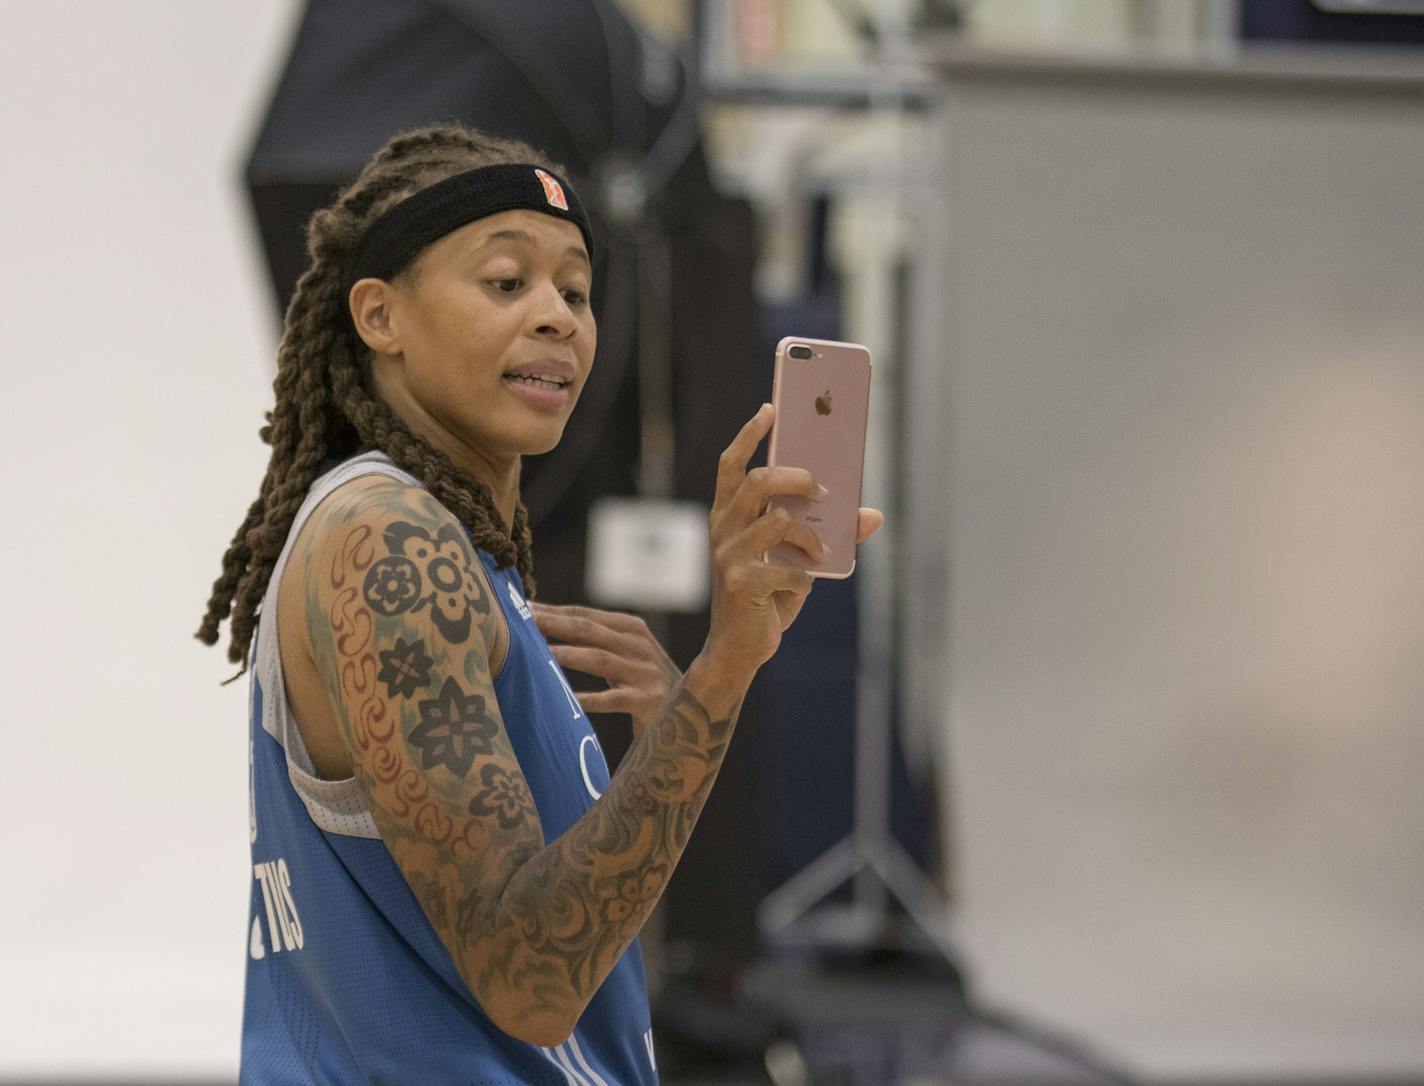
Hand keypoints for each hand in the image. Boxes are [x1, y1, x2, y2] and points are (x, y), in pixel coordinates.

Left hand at [531, 602, 681, 736]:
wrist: (687, 713)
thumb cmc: (641, 680)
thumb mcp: (624, 653)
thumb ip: (594, 638)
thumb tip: (543, 622)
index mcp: (632, 628)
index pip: (586, 614)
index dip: (554, 611)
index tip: (522, 608)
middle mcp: (640, 646)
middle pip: (590, 631)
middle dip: (554, 625)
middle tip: (523, 623)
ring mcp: (645, 673)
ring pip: (600, 660)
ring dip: (569, 655)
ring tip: (541, 654)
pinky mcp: (647, 701)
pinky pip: (612, 700)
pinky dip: (590, 699)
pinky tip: (569, 700)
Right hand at [702, 403, 883, 676]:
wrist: (740, 649)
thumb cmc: (768, 596)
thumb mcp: (798, 559)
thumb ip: (828, 533)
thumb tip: (872, 514)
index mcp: (729, 516)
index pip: (731, 465)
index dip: (749, 435)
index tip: (771, 410)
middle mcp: (723, 530)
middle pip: (758, 481)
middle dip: (796, 478)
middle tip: (822, 488)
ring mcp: (728, 556)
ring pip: (777, 520)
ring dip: (809, 534)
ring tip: (820, 549)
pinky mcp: (740, 583)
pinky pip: (788, 566)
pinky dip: (805, 575)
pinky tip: (803, 584)